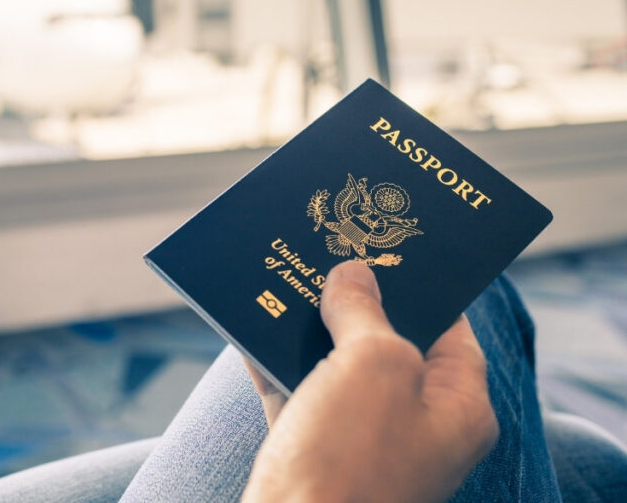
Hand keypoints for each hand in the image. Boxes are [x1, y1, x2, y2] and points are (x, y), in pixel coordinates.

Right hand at [242, 261, 497, 502]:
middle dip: (354, 302)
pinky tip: (251, 326)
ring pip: (335, 368)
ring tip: (287, 280)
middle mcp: (413, 427)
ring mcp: (360, 444)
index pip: (451, 331)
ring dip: (309, 328)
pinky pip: (295, 394)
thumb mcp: (372, 364)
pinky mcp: (311, 456)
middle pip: (387, 346)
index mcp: (455, 409)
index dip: (421, 286)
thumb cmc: (349, 459)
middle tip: (328, 255)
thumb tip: (352, 276)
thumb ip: (365, 311)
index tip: (389, 248)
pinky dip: (274, 362)